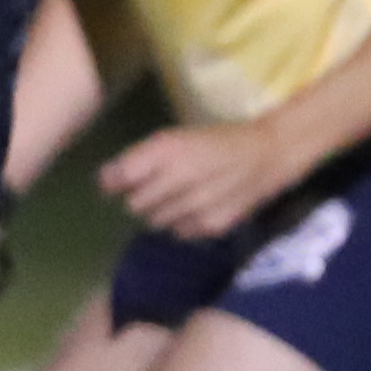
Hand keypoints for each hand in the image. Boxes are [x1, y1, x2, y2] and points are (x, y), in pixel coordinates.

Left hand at [103, 117, 309, 242]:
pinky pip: (178, 232)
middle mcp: (179, 176)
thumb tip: (104, 183)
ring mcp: (196, 204)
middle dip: (141, 197)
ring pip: (154, 222)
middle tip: (161, 186)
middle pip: (134, 205)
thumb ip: (138, 159)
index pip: (120, 177)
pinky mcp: (211, 225)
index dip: (115, 182)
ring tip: (182, 196)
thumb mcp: (175, 138)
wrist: (266, 156)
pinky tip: (198, 207)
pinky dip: (182, 223)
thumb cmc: (214, 143)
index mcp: (167, 149)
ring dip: (161, 212)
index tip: (118, 182)